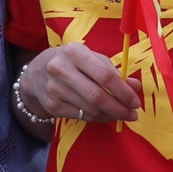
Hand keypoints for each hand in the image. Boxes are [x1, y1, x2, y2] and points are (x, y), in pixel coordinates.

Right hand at [18, 44, 140, 122]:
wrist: (36, 72)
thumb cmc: (71, 62)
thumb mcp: (91, 59)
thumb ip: (113, 71)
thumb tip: (135, 87)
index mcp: (75, 52)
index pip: (105, 75)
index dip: (123, 91)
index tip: (135, 101)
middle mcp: (61, 69)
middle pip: (97, 96)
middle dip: (119, 108)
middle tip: (133, 114)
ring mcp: (54, 89)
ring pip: (90, 109)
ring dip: (110, 115)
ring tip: (121, 115)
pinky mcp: (52, 105)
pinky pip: (82, 116)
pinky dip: (98, 119)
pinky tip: (106, 116)